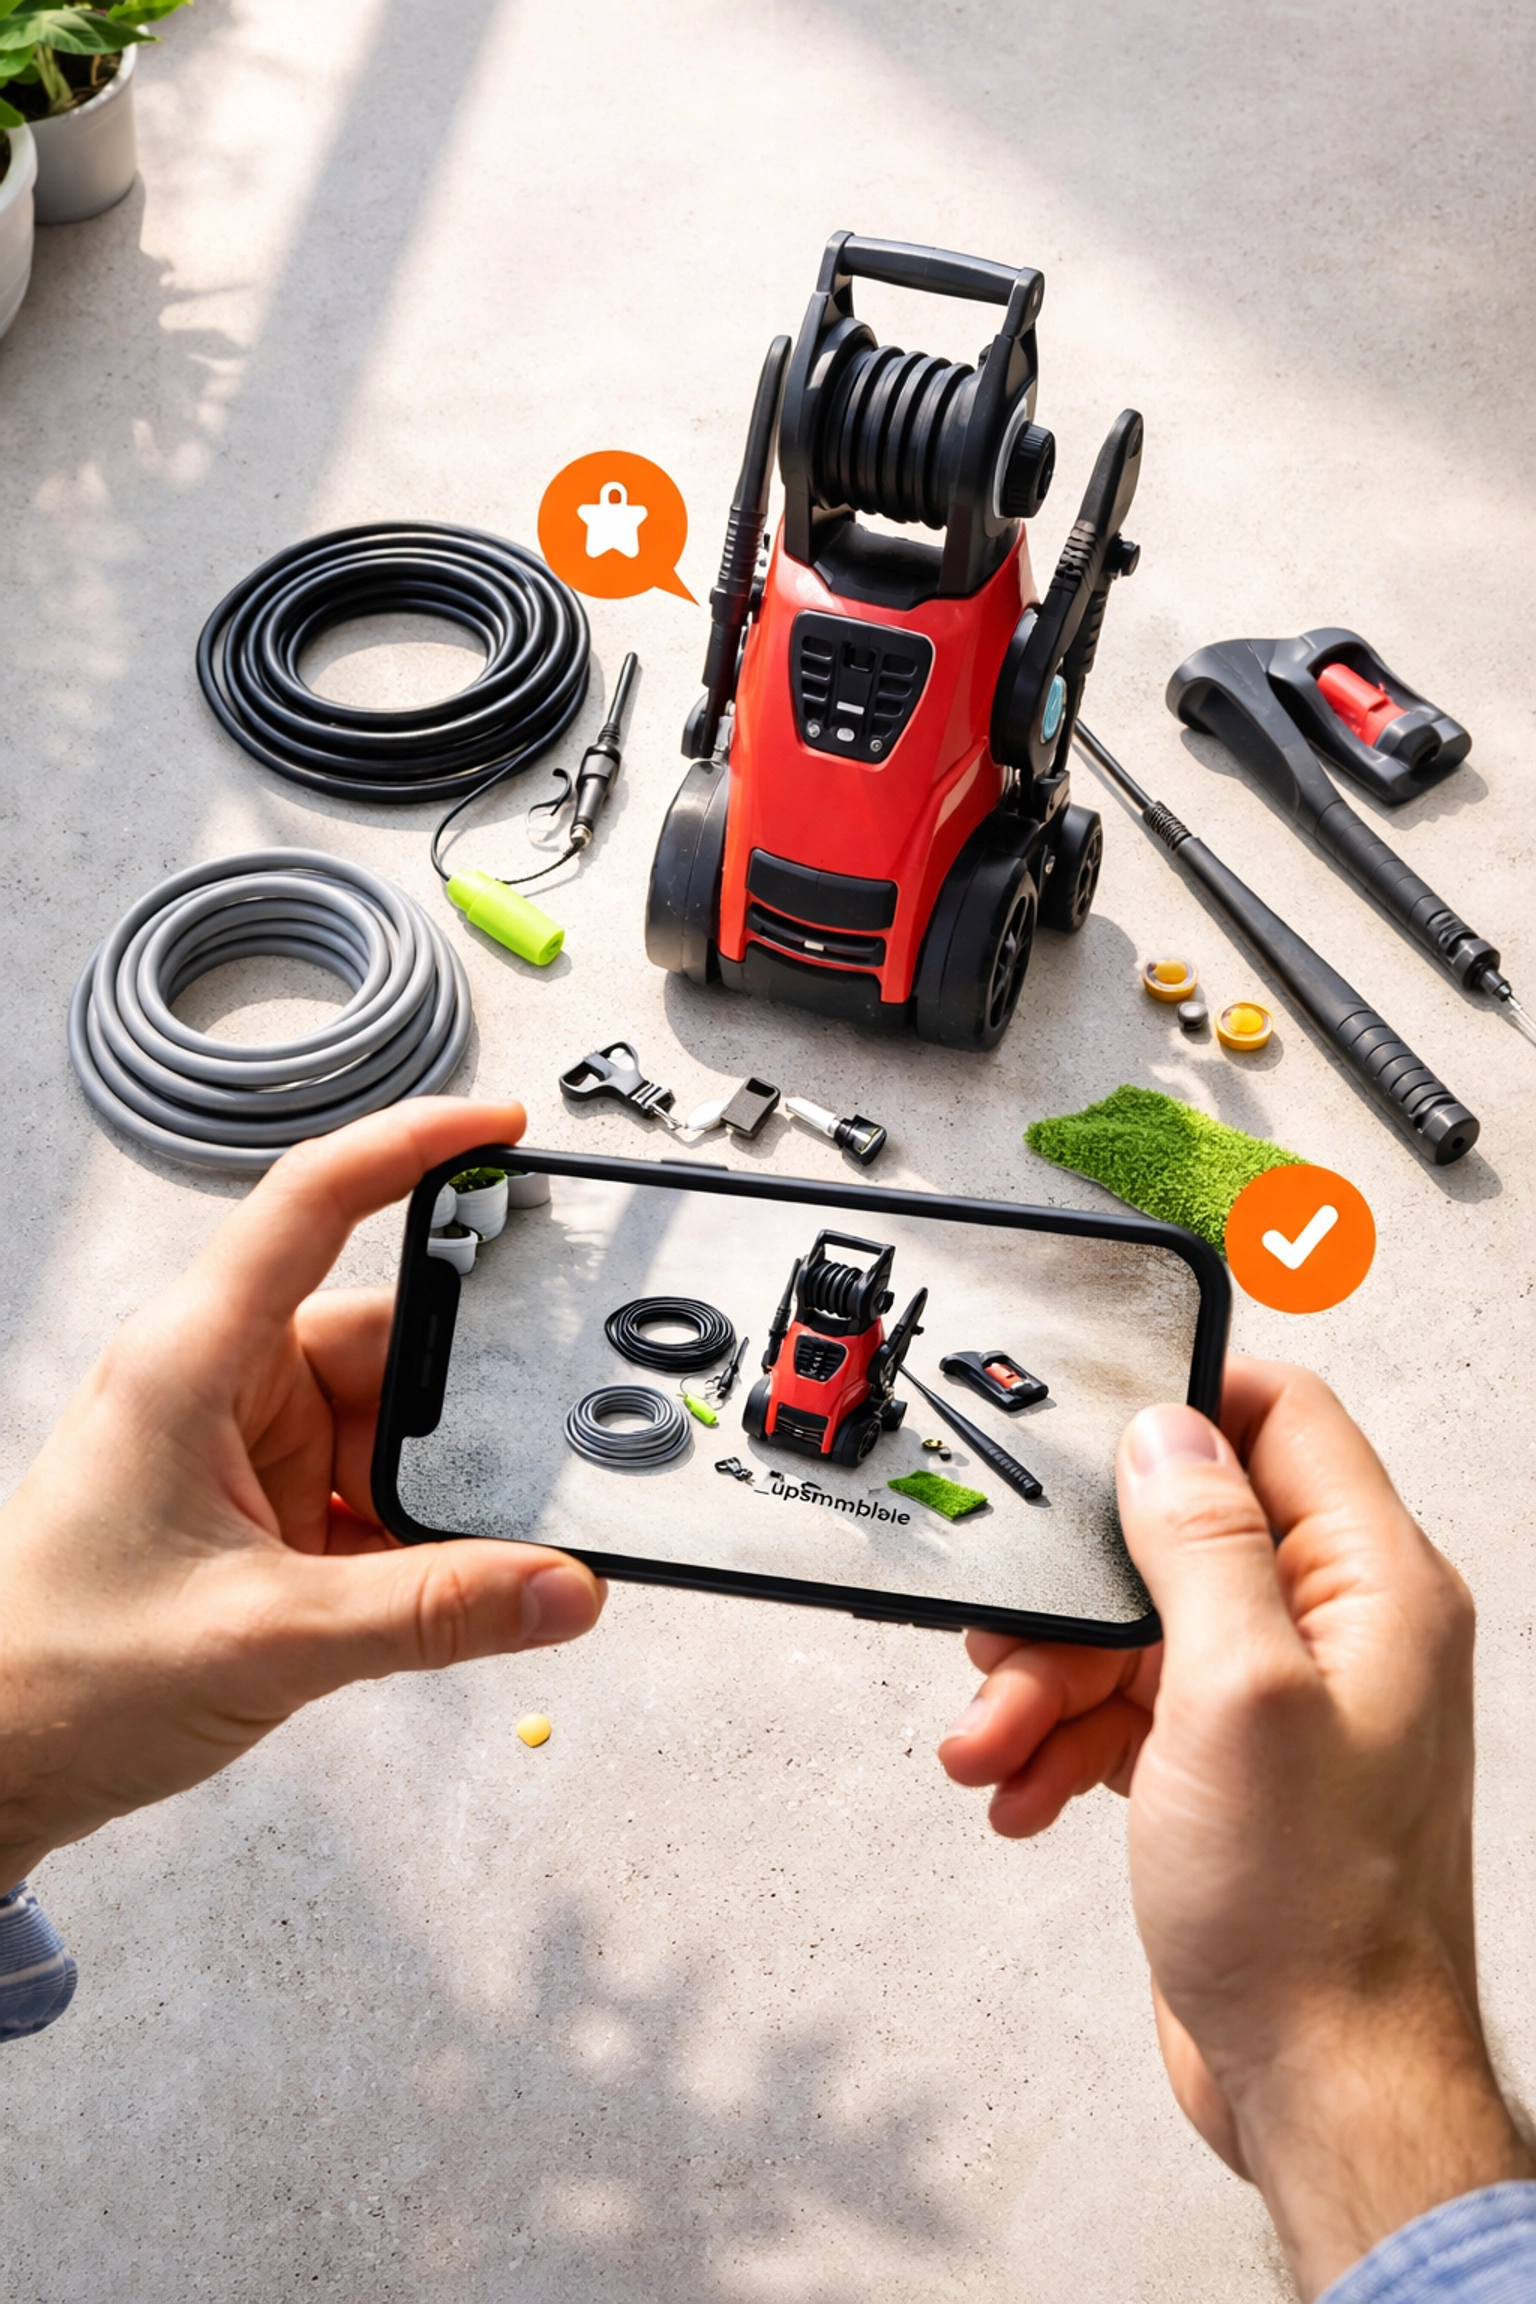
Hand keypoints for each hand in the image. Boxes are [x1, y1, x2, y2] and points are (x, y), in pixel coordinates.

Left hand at [0, 1101, 603, 1887]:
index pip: (313, 1202)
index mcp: (191, 1359)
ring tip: (498, 1539)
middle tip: (547, 1431)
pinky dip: (422, 1533)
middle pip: (384, 1338)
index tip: (501, 1126)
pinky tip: (458, 1579)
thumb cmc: (55, 1676)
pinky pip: (374, 1493)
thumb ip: (433, 1613)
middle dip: (467, 1393)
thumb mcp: (267, 1641)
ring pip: (392, 1427)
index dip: (411, 1145)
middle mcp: (221, 1384)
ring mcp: (245, 1448)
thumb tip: (561, 1587)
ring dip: (444, 1484)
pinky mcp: (265, 1511)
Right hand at [938, 1357, 1530, 2297]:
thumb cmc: (1312, 1918)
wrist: (1318, 2081)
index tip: (1087, 1424)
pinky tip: (1026, 1787)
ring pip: (1130, 1629)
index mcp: (1373, 1588)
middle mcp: (1333, 1631)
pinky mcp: (1224, 1765)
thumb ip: (1204, 1544)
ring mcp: (1276, 1701)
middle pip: (1174, 1533)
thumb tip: (1167, 1430)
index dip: (1184, 1402)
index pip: (1285, 1418)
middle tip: (1009, 1641)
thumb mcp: (1239, 1696)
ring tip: (994, 1744)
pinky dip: (1061, 1739)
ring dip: (1044, 1681)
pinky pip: (1122, 1708)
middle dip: (1072, 1591)